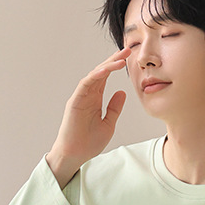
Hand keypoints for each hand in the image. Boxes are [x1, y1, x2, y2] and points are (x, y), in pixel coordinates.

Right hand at [47, 47, 130, 187]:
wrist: (75, 155)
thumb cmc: (89, 143)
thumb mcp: (109, 124)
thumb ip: (114, 108)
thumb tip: (122, 92)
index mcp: (95, 99)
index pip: (106, 77)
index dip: (116, 66)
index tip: (129, 58)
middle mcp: (87, 95)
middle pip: (101, 72)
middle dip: (114, 60)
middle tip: (127, 50)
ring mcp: (80, 97)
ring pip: (94, 75)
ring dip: (107, 65)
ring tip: (121, 58)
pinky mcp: (75, 101)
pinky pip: (86, 83)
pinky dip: (96, 75)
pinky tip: (107, 69)